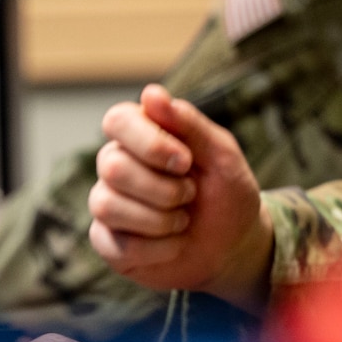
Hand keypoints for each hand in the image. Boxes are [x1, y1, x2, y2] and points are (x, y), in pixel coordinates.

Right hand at [88, 84, 273, 312]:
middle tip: (190, 194)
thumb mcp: (221, 155)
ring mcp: (108, 204)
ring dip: (159, 219)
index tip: (186, 161)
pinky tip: (174, 243)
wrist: (234, 244)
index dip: (149, 142)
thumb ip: (188, 123)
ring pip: (107, 205)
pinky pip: (116, 244)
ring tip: (183, 220)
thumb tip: (151, 93)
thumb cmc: (227, 191)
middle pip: (113, 166)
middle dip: (163, 188)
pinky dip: (157, 248)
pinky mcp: (108, 242)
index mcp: (140, 134)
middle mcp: (116, 164)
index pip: (117, 120)